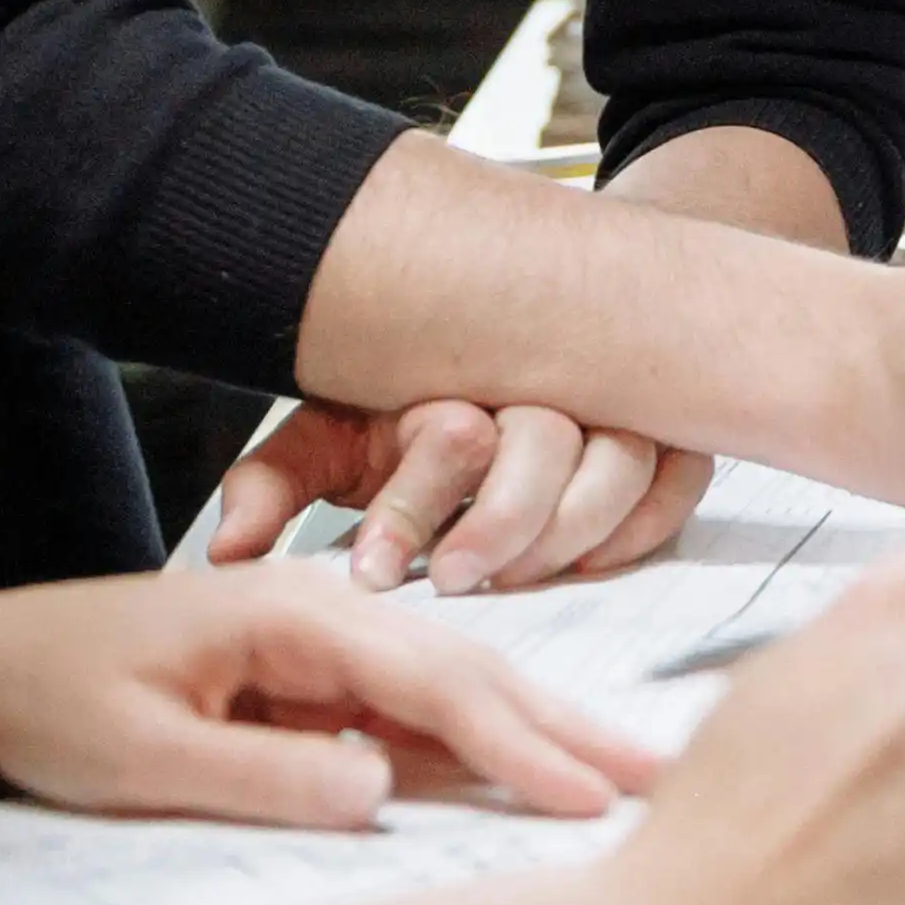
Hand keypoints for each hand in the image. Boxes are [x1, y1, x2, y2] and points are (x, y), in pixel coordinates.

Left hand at [0, 569, 669, 828]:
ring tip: (630, 774)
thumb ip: (260, 774)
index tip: (588, 795)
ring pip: (455, 690)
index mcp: (291, 617)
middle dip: (570, 727)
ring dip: (541, 733)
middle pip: (471, 672)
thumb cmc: (49, 701)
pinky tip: (536, 771)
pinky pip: (416, 715)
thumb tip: (381, 789)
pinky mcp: (313, 684)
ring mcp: (323, 647)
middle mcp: (324, 617)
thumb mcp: (137, 757)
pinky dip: (485, 742)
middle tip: (665, 778)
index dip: (518, 744)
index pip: (433, 681)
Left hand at [205, 398, 715, 592]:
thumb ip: (276, 485)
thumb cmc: (405, 409)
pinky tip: (593, 560)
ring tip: (517, 579)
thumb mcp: (328, 437)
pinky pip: (678, 480)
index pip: (448, 438)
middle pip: (546, 444)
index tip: (378, 575)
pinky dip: (641, 524)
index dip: (414, 511)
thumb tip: (226, 552)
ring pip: (622, 460)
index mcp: (452, 382)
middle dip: (500, 522)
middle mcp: (539, 386)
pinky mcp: (665, 436)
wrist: (513, 325)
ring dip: (573, 528)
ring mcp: (610, 407)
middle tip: (456, 579)